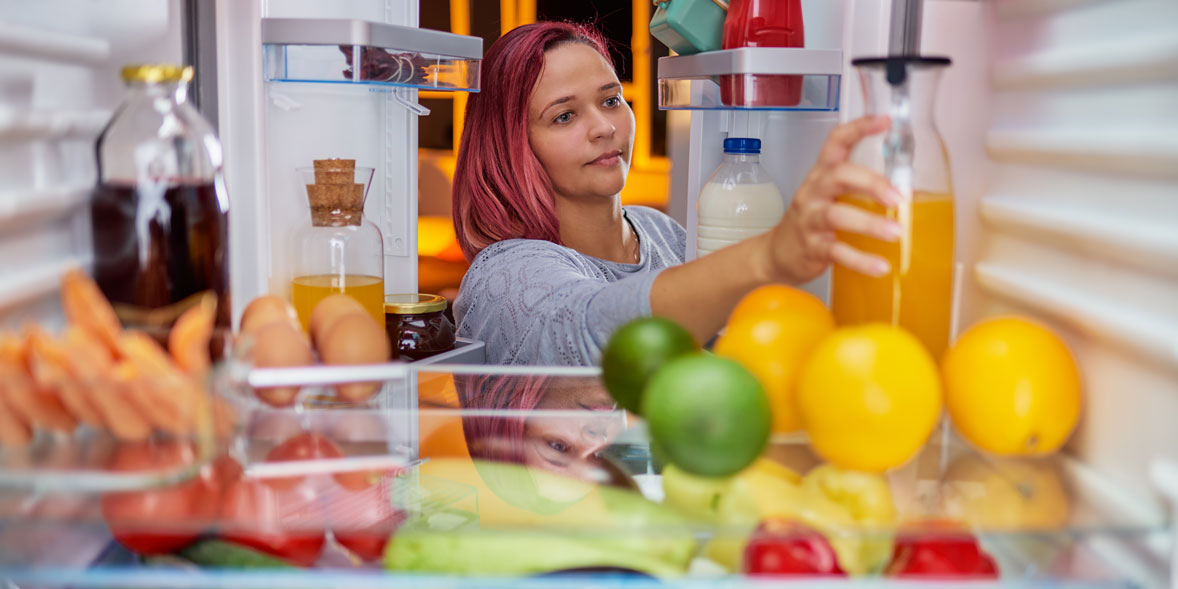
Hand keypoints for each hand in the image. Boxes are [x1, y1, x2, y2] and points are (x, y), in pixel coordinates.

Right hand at [762, 116, 903, 284]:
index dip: (858, 128)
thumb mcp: (829, 198)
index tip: (884, 121)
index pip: (836, 143)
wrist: (777, 255)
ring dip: (868, 223)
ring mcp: (811, 220)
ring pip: (836, 214)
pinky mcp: (812, 248)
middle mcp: (814, 193)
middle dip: (870, 182)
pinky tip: (880, 266)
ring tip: (895, 233)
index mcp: (821, 176)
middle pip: (839, 175)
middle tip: (896, 197)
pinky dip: (860, 260)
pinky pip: (837, 252)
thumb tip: (912, 194)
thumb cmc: (811, 223)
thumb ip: (861, 190)